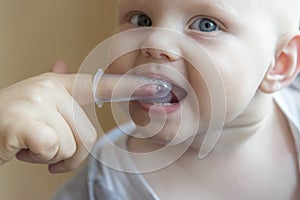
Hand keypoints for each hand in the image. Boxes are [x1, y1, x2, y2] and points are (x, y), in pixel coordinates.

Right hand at [0, 61, 168, 172]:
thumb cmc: (13, 121)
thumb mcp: (38, 102)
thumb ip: (58, 89)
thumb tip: (63, 64)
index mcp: (59, 86)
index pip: (101, 85)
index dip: (130, 87)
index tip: (157, 87)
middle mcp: (51, 89)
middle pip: (88, 135)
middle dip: (68, 151)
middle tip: (44, 144)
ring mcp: (38, 103)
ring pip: (72, 147)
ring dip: (52, 156)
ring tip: (31, 143)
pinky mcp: (25, 122)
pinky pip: (53, 149)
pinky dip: (39, 156)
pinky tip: (22, 147)